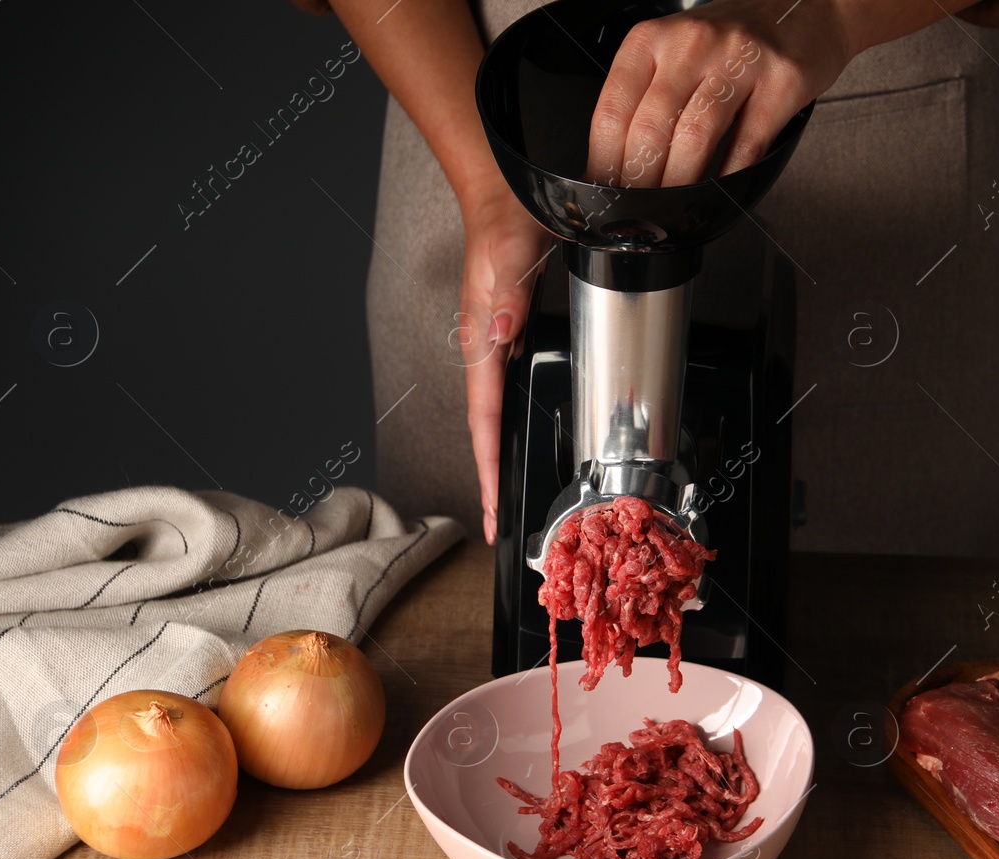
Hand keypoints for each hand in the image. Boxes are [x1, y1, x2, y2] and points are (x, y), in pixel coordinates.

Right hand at [458, 185, 554, 543]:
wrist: (504, 194)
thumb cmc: (505, 219)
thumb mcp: (512, 254)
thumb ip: (508, 295)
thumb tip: (501, 333)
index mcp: (481, 340)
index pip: (483, 418)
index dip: (487, 466)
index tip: (489, 507)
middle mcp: (484, 348)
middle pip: (484, 428)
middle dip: (488, 478)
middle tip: (494, 525)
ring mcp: (493, 344)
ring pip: (494, 415)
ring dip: (497, 456)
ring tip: (501, 499)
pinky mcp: (505, 336)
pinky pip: (504, 393)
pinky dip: (507, 426)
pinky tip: (516, 441)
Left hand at [586, 0, 857, 187]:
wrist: (804, 7)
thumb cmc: (732, 40)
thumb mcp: (675, 52)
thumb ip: (646, 98)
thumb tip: (619, 167)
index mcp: (652, 39)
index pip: (613, 112)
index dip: (605, 164)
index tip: (607, 193)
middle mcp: (692, 43)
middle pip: (651, 130)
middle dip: (641, 184)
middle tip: (639, 213)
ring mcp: (739, 60)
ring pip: (695, 138)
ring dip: (681, 186)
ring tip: (673, 211)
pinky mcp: (780, 82)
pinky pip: (747, 145)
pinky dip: (729, 178)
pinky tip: (719, 193)